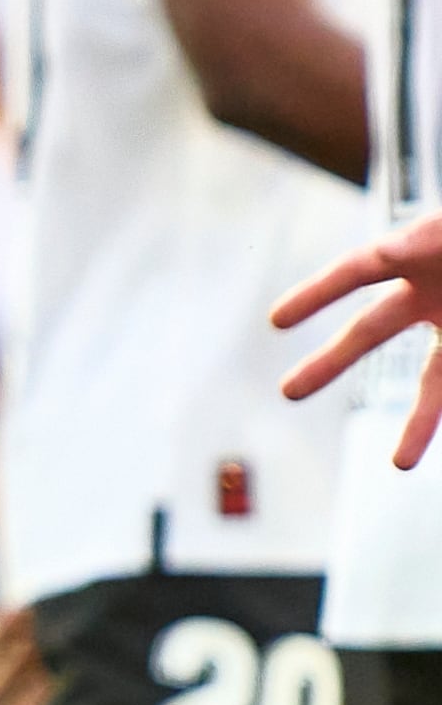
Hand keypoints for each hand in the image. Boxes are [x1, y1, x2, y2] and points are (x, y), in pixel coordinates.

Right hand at [277, 211, 441, 464]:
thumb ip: (423, 240)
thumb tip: (387, 251)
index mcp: (420, 255)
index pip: (357, 270)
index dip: (316, 293)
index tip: (277, 322)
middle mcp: (432, 295)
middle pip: (372, 331)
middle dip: (330, 363)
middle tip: (289, 392)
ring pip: (436, 383)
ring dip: (421, 423)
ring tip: (400, 464)